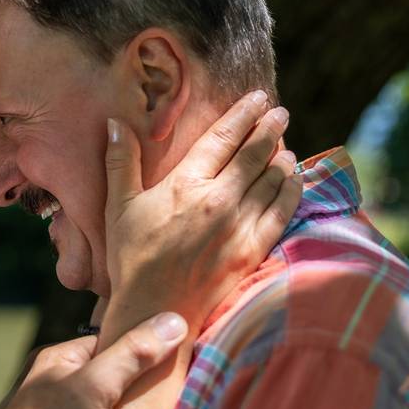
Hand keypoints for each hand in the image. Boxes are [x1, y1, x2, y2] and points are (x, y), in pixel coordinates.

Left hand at [0, 311, 188, 408]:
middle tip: (152, 394)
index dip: (133, 349)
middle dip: (124, 384)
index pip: (104, 343)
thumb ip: (133, 354)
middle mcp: (46, 381)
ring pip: (93, 405)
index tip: (160, 357)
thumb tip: (173, 321)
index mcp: (53, 359)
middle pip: (100, 376)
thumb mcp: (97, 384)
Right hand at [100, 90, 302, 346]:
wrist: (154, 309)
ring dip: (282, 156)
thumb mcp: (118, 207)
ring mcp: (240, 226)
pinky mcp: (254, 250)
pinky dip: (291, 190)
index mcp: (185, 185)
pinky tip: (293, 178)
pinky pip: (283, 211)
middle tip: (279, 111)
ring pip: (272, 180)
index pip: (223, 138)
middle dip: (269, 128)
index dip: (243, 115)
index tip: (257, 98)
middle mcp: (218, 201)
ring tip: (285, 141)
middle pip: (254, 154)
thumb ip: (120, 162)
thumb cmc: (130, 257)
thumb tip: (114, 124)